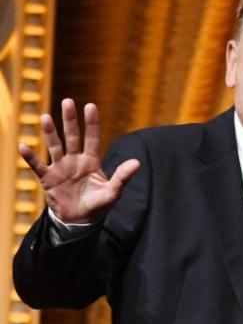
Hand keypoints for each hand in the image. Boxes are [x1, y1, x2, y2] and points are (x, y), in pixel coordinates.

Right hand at [18, 98, 139, 223]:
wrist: (81, 221)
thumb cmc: (98, 205)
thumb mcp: (113, 192)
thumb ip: (122, 177)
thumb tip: (137, 162)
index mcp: (92, 161)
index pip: (93, 138)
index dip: (92, 123)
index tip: (90, 106)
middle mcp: (75, 160)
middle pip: (73, 137)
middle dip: (70, 120)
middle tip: (68, 102)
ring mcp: (61, 168)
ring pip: (54, 146)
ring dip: (50, 133)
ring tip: (45, 117)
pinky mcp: (48, 178)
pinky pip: (38, 165)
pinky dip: (30, 157)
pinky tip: (24, 146)